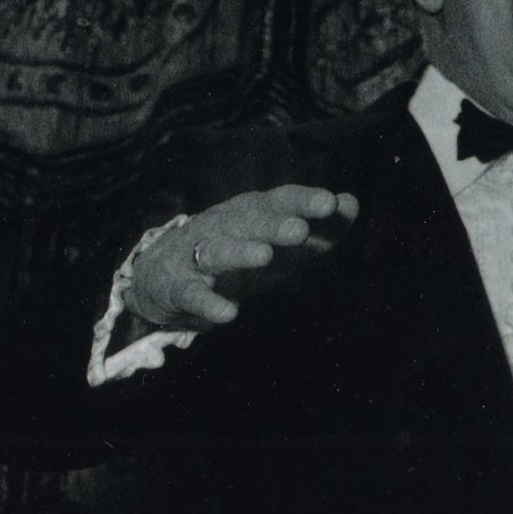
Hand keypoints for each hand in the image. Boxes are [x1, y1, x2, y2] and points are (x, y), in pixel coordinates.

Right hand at [126, 185, 359, 330]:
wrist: (161, 278)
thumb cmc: (235, 254)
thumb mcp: (278, 242)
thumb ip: (319, 228)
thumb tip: (350, 203)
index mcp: (249, 213)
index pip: (277, 200)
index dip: (301, 201)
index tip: (329, 203)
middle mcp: (222, 227)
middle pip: (246, 221)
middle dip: (272, 224)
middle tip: (299, 230)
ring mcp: (196, 256)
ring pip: (216, 250)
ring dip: (240, 252)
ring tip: (265, 256)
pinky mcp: (178, 288)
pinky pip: (191, 294)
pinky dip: (208, 303)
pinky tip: (229, 312)